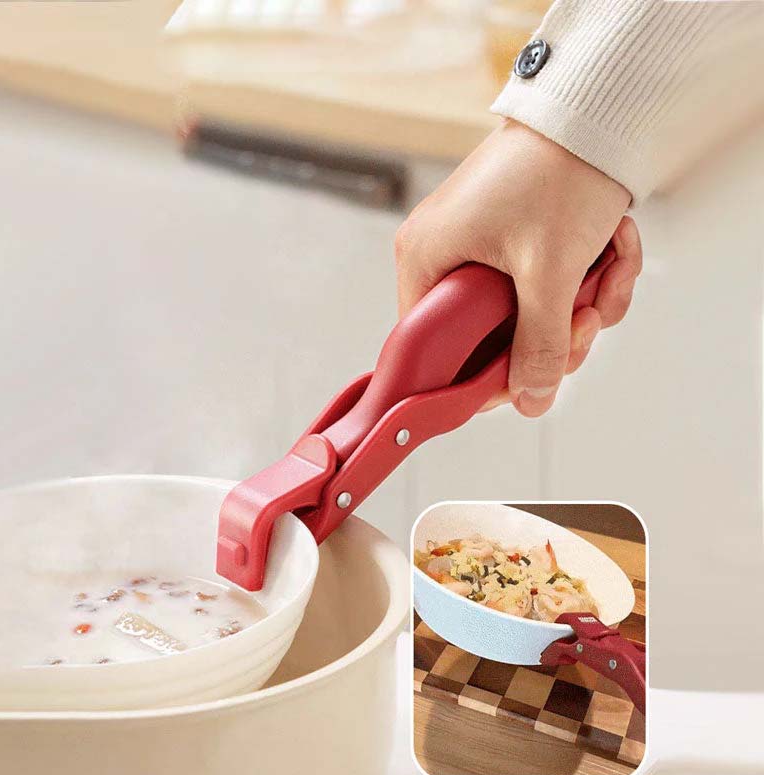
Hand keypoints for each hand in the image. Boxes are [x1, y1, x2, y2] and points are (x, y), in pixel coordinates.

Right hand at [395, 118, 641, 416]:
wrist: (594, 111)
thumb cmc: (557, 171)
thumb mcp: (548, 272)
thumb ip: (540, 345)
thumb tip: (532, 400)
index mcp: (425, 260)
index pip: (433, 349)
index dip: (481, 376)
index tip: (528, 380)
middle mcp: (442, 255)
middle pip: (487, 338)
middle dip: (552, 334)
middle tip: (587, 316)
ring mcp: (478, 247)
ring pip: (525, 315)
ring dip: (580, 304)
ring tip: (609, 266)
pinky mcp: (512, 239)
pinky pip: (544, 286)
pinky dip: (585, 279)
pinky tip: (611, 250)